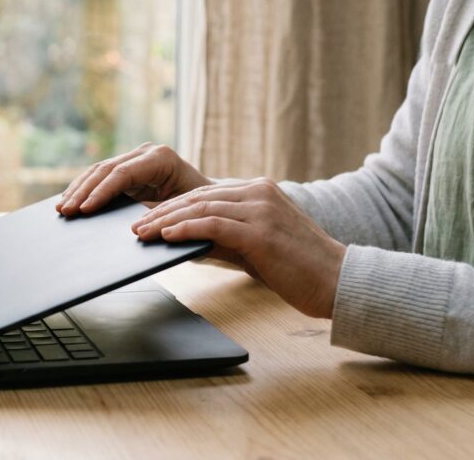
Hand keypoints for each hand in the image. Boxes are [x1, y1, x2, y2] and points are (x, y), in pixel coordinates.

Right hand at [57, 143, 212, 215]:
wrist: (213, 200)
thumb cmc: (202, 209)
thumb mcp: (183, 213)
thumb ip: (160, 216)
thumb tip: (134, 230)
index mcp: (161, 159)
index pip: (122, 174)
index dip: (100, 192)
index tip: (84, 210)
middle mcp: (147, 153)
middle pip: (106, 169)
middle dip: (83, 191)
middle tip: (65, 211)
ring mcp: (136, 158)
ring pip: (99, 170)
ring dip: (78, 190)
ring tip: (61, 209)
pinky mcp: (129, 168)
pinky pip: (101, 176)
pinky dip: (85, 189)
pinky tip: (70, 201)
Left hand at [131, 178, 345, 317]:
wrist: (338, 282)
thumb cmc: (298, 268)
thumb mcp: (257, 244)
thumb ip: (226, 236)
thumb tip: (188, 240)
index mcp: (259, 191)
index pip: (206, 194)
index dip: (173, 205)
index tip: (148, 217)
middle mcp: (259, 193)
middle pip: (199, 197)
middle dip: (163, 212)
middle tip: (135, 225)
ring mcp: (261, 209)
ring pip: (201, 208)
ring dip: (166, 221)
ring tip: (142, 233)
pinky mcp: (261, 231)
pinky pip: (213, 225)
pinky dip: (186, 230)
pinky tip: (167, 237)